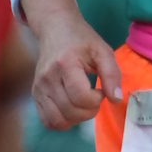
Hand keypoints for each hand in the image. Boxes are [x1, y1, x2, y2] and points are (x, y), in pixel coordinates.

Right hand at [20, 0, 121, 129]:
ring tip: (82, 105)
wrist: (55, 29)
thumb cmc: (81, 40)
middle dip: (89, 111)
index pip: (81, 97)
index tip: (99, 90)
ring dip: (76, 119)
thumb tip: (116, 99)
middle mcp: (48, 78)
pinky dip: (61, 122)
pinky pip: (47, 121)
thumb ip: (112, 73)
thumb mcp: (102, 50)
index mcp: (65, 64)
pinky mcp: (35, 95)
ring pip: (58, 120)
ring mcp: (39, 88)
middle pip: (70, 111)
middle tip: (93, 98)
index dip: (96, 100)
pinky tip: (70, 110)